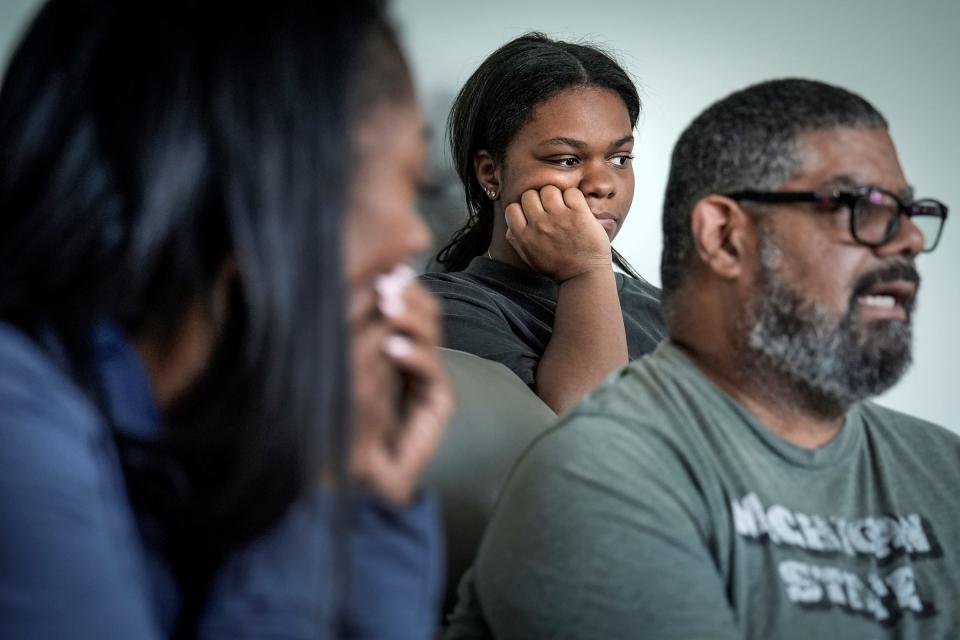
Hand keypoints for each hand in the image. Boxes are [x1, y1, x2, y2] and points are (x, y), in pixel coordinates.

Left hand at [348, 264, 451, 505]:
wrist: (348, 476)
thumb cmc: (336, 418)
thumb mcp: (337, 364)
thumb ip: (344, 331)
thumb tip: (332, 285)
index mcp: (393, 341)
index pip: (405, 302)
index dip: (397, 283)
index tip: (378, 268)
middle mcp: (414, 356)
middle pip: (425, 311)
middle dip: (407, 294)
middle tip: (384, 284)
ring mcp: (430, 379)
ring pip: (432, 334)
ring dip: (410, 317)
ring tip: (386, 307)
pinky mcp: (439, 404)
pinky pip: (432, 371)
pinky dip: (413, 355)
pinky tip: (390, 348)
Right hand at [503, 185, 611, 282]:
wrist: (584, 276)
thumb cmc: (557, 267)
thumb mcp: (528, 257)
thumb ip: (516, 240)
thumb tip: (511, 226)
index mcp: (525, 236)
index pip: (512, 208)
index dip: (522, 209)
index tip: (532, 214)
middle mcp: (539, 225)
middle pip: (530, 194)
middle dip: (539, 200)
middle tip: (549, 211)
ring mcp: (559, 218)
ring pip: (549, 189)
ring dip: (556, 196)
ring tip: (563, 208)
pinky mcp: (579, 214)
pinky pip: (571, 191)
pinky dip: (574, 197)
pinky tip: (576, 209)